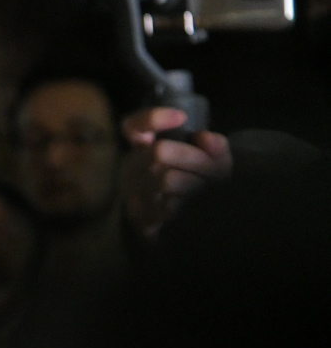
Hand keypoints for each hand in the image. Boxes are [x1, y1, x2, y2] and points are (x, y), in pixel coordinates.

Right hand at [119, 107, 231, 237]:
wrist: (192, 229)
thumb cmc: (200, 187)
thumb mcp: (214, 163)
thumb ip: (215, 147)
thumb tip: (205, 138)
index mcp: (144, 148)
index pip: (135, 126)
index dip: (153, 118)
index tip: (181, 118)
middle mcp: (132, 167)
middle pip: (159, 153)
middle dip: (196, 160)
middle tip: (216, 171)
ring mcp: (132, 193)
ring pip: (166, 180)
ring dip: (195, 185)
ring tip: (207, 193)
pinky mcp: (140, 218)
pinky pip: (167, 206)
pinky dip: (188, 206)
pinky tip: (194, 209)